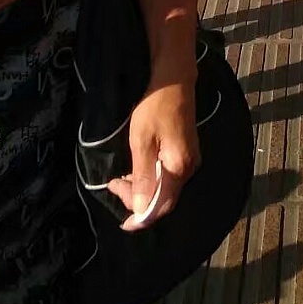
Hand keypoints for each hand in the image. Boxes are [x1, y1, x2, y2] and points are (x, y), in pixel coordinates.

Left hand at [108, 72, 199, 227]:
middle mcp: (188, 169)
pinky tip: (135, 170)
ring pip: (165, 188)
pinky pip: (167, 176)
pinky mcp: (184, 153)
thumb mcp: (142, 141)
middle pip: (164, 199)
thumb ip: (143, 176)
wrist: (174, 79)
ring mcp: (188, 161)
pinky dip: (149, 178)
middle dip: (137, 201)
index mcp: (179, 168)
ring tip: (119, 179)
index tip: (123, 224)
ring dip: (141, 189)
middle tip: (113, 186)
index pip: (162, 206)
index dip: (143, 218)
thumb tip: (142, 210)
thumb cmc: (155, 107)